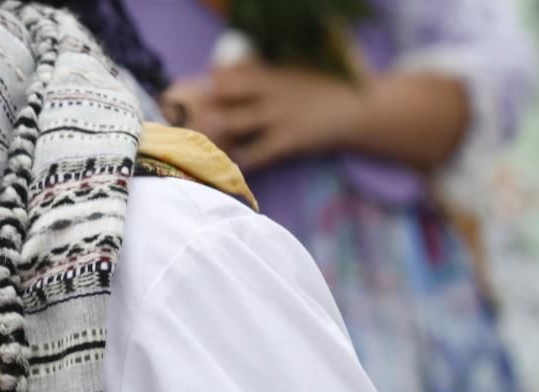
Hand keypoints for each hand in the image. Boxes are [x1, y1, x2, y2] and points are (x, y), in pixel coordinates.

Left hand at [175, 61, 361, 171]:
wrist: (357, 109)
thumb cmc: (321, 92)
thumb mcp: (290, 74)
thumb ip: (259, 75)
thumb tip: (222, 78)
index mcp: (267, 74)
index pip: (223, 75)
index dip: (201, 87)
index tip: (183, 98)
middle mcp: (267, 92)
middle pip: (221, 96)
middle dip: (198, 109)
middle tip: (181, 125)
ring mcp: (277, 117)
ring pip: (233, 124)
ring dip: (212, 136)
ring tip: (193, 148)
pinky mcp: (289, 141)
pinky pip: (257, 153)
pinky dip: (239, 162)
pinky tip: (226, 170)